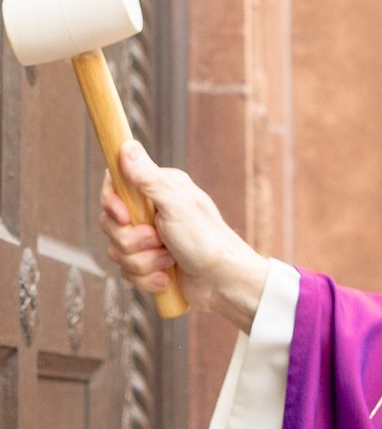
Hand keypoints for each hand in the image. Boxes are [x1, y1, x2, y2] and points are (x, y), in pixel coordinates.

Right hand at [99, 142, 269, 332]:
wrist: (225, 282)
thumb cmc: (207, 240)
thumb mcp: (177, 205)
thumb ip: (148, 178)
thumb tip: (127, 146)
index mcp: (158, 190)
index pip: (114, 186)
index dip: (111, 203)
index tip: (124, 216)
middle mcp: (151, 211)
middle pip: (110, 223)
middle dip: (132, 240)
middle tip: (159, 240)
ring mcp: (148, 239)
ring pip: (116, 251)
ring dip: (144, 261)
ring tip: (170, 259)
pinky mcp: (149, 263)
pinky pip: (127, 273)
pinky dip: (147, 279)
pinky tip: (168, 277)